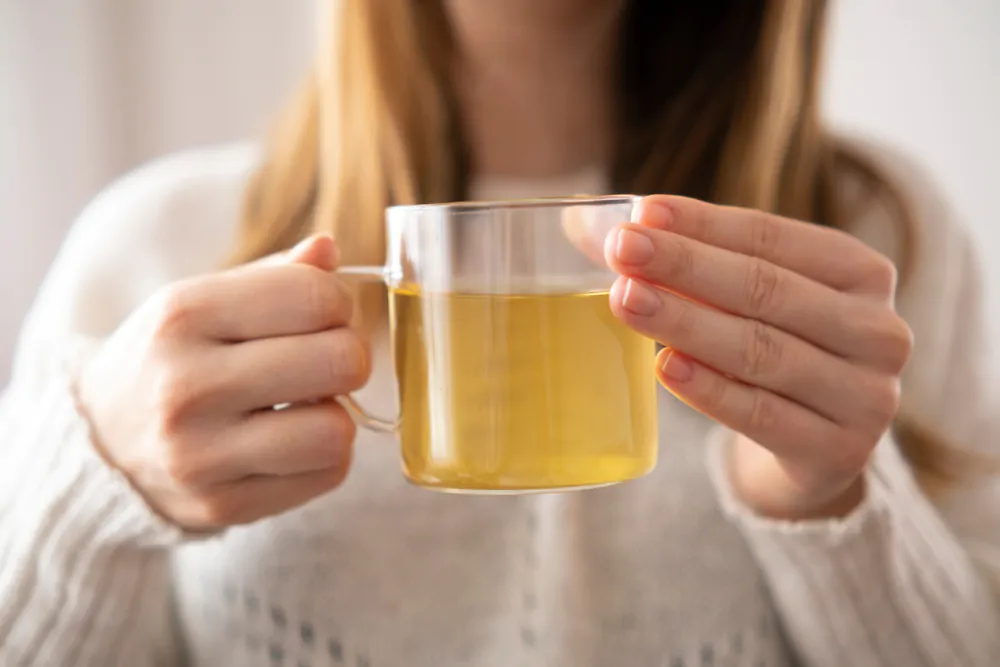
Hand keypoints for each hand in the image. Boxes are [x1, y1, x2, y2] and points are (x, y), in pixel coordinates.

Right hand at [77, 235, 369, 530]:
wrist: (100, 443)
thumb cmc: (171, 359)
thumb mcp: (204, 301)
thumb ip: (274, 275)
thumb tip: (329, 250)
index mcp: (184, 314)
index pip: (315, 297)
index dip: (338, 303)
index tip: (323, 314)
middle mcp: (187, 386)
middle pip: (340, 362)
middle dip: (348, 356)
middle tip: (324, 360)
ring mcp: (201, 455)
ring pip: (337, 431)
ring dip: (337, 415)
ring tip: (307, 406)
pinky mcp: (222, 505)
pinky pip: (328, 475)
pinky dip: (325, 455)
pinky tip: (291, 441)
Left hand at [605, 196, 912, 518]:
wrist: (814, 449)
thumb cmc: (770, 351)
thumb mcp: (744, 299)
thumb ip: (683, 259)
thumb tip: (585, 221)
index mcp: (860, 272)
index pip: (771, 237)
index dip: (703, 223)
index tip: (641, 212)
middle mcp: (878, 329)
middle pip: (766, 289)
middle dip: (686, 266)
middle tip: (622, 250)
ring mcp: (866, 395)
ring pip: (762, 350)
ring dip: (688, 322)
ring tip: (626, 300)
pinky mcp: (838, 451)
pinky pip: (762, 415)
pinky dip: (711, 390)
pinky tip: (665, 367)